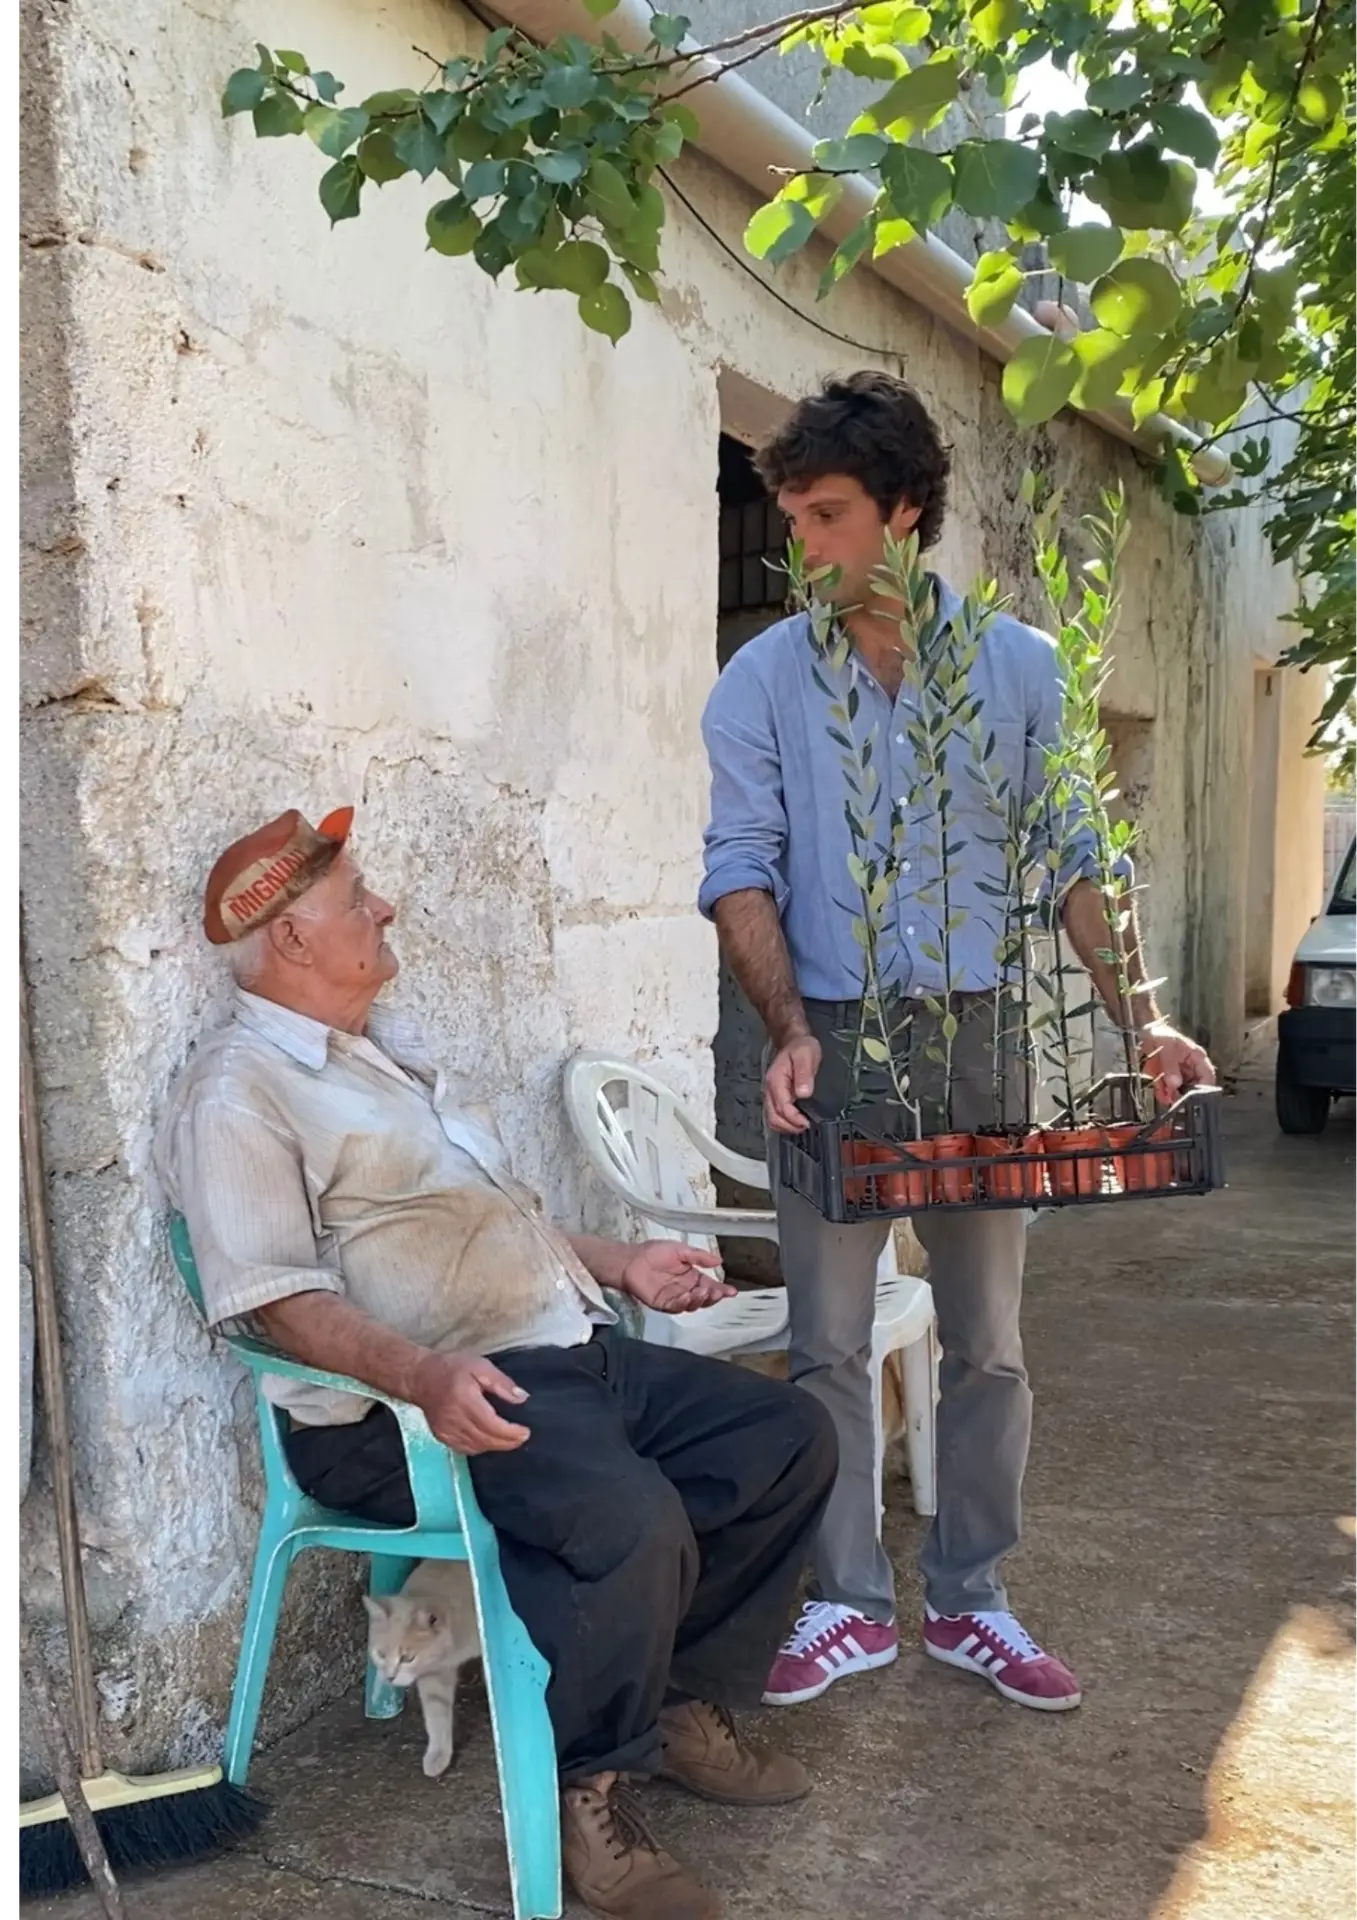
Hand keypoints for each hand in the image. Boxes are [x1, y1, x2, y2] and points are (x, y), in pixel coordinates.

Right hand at [411, 1350, 530, 1454]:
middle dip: (508, 1442)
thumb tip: (522, 1398)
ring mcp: (446, 1431)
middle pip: (486, 1440)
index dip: (511, 1433)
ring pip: (476, 1447)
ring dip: (495, 1446)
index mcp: (465, 1400)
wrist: (419, 1377)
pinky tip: (490, 1441)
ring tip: (510, 1440)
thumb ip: (501, 1383)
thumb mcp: (480, 1366)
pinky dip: (480, 1447)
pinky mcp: (441, 1436)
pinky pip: (465, 1449)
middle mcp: (454, 1419)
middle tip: (522, 1437)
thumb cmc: (451, 1368)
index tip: (526, 1432)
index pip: (492, 1425)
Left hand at [622, 1241, 735, 1314]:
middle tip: (716, 1292)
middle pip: (704, 1298)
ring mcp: (675, 1298)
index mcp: (693, 1277)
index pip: (711, 1285)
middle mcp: (686, 1289)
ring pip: (692, 1305)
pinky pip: (676, 1307)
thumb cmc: (654, 1252)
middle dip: (712, 1297)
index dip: (722, 1290)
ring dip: (699, 1301)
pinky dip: (683, 1304)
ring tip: (702, 1293)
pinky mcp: (663, 1304)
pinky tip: (686, 1298)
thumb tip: (719, 1261)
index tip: (732, 1291)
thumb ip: (699, 1257)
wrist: (632, 1259)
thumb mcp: (681, 1250)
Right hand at [764, 1033, 821, 1134]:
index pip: (781, 1107)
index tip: (807, 1122)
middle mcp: (770, 1089)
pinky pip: (775, 1115)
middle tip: (806, 1127)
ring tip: (802, 1126)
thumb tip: (803, 1094)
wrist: (794, 1041)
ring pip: (772, 1119)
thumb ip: (804, 1074)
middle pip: (773, 1117)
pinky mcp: (775, 1097)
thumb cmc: (801, 1048)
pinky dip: (785, 1123)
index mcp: (776, 1080)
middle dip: (790, 1126)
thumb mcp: (806, 1056)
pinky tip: (796, 1122)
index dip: (794, 1118)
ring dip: (787, 1127)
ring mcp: (771, 1094)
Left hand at [1138, 1020, 1215, 1105]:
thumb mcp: (1167, 1047)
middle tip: (1177, 1099)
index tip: (1195, 1097)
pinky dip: (1164, 1095)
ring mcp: (1180, 1075)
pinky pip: (1168, 1091)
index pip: (1208, 1076)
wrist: (1146, 1033)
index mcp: (1197, 1057)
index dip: (1204, 1087)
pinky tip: (1161, 1095)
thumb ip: (1171, 1066)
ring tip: (1167, 1097)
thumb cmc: (1162, 1034)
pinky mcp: (1168, 1080)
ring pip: (1181, 1092)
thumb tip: (1175, 1083)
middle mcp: (1191, 1068)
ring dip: (1174, 1097)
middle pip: (1195, 1087)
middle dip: (1187, 1096)